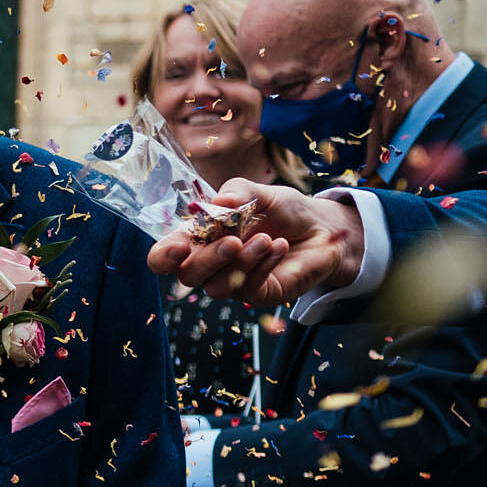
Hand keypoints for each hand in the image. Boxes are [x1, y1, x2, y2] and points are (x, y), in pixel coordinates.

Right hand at [147, 180, 364, 306]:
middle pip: (187, 276)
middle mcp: (211, 265)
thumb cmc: (285, 210)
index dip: (163, 257)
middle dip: (207, 259)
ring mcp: (233, 282)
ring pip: (215, 287)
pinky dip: (263, 265)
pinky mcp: (258, 294)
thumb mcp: (261, 192)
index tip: (179, 247)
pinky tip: (280, 246)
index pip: (165, 257)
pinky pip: (248, 288)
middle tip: (234, 240)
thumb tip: (219, 202)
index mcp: (200, 240)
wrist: (323, 227)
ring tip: (266, 239)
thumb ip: (238, 192)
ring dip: (240, 262)